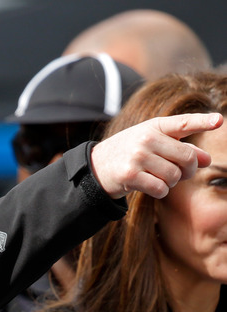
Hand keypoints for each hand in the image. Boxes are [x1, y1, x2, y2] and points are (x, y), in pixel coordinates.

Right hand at [91, 112, 222, 198]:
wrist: (97, 166)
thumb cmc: (130, 153)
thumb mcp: (154, 145)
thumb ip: (181, 149)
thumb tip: (207, 160)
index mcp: (153, 127)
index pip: (182, 123)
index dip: (202, 122)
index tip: (219, 120)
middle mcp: (146, 138)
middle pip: (187, 158)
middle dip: (188, 170)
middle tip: (179, 173)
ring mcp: (137, 156)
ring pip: (174, 176)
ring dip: (171, 182)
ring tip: (157, 177)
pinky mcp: (130, 174)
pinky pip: (161, 188)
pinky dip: (159, 191)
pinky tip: (149, 186)